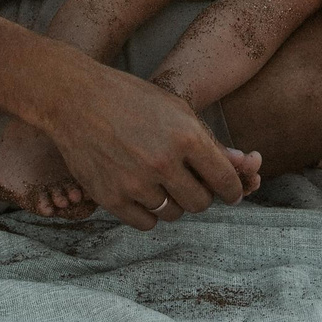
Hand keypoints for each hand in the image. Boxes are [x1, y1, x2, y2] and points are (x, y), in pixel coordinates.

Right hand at [40, 62, 255, 229]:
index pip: (226, 181)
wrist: (75, 98)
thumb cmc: (131, 99)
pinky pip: (146, 222)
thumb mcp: (176, 109)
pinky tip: (142, 191)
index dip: (233, 190)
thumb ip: (210, 142)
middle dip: (200, 194)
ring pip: (173, 214)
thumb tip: (245, 167)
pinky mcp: (111, 197)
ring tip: (160, 180)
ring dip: (173, 202)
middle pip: (201, 203)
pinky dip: (149, 211)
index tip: (230, 192)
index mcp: (186, 136)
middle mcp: (164, 162)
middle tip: (189, 182)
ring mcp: (136, 182)